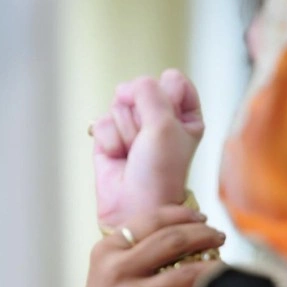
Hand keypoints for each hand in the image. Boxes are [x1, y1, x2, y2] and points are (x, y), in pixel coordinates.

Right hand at [30, 206, 223, 286]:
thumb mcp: (107, 270)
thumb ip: (133, 249)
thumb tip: (179, 229)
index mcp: (107, 250)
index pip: (149, 220)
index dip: (181, 214)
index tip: (200, 216)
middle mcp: (117, 268)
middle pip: (171, 240)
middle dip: (202, 234)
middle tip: (217, 235)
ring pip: (186, 271)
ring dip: (212, 264)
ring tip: (222, 261)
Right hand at [93, 69, 204, 228]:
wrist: (135, 206)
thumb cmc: (160, 172)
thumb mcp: (165, 124)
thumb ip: (149, 92)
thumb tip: (127, 86)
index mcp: (184, 115)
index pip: (172, 80)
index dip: (165, 95)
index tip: (168, 121)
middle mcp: (158, 120)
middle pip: (140, 91)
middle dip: (139, 116)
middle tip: (146, 142)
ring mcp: (132, 129)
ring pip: (118, 106)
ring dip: (125, 131)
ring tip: (132, 153)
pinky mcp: (109, 139)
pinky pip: (102, 123)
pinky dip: (109, 140)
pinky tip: (118, 156)